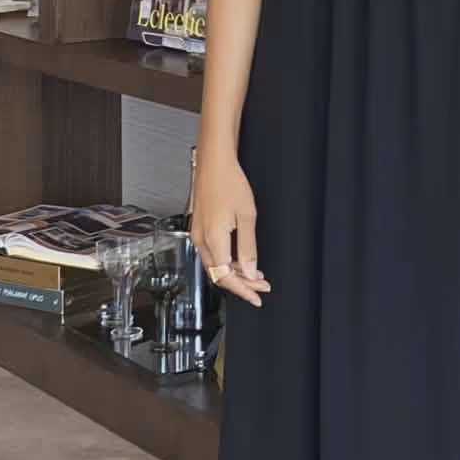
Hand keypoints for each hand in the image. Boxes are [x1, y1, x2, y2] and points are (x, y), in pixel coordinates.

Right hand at [191, 149, 269, 307]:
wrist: (214, 163)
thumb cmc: (229, 182)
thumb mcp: (247, 217)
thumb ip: (248, 248)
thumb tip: (251, 272)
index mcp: (213, 239)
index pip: (226, 277)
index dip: (243, 290)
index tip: (257, 296)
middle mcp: (201, 240)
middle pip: (219, 275)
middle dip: (242, 284)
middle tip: (261, 286)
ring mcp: (198, 235)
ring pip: (215, 266)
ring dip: (235, 274)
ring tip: (255, 275)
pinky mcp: (199, 229)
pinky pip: (212, 254)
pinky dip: (227, 262)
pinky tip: (241, 260)